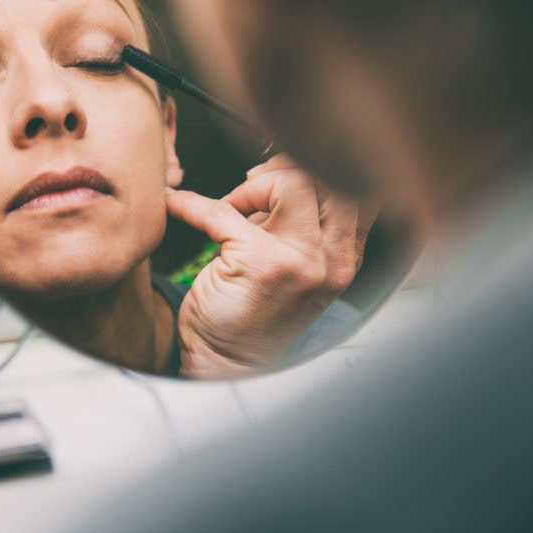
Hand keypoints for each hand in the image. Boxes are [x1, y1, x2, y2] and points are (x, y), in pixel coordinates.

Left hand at [165, 155, 377, 377]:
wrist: (226, 365)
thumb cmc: (251, 315)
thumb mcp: (291, 266)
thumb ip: (293, 224)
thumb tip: (270, 175)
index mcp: (344, 256)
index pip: (355, 187)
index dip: (314, 167)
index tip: (279, 176)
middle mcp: (332, 259)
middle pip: (325, 176)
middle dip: (284, 168)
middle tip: (251, 185)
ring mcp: (301, 262)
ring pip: (291, 183)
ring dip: (252, 185)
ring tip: (229, 207)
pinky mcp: (261, 263)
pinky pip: (222, 210)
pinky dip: (191, 203)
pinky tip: (177, 205)